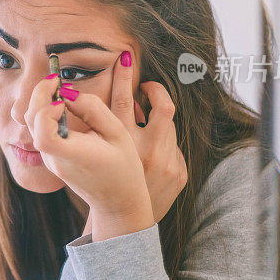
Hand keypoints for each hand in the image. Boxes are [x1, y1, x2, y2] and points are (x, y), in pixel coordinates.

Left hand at [26, 73, 153, 241]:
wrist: (118, 202)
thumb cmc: (123, 168)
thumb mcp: (118, 133)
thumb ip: (92, 109)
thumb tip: (68, 93)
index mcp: (73, 155)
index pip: (43, 133)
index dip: (46, 109)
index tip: (63, 96)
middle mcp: (55, 160)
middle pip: (31, 123)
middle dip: (39, 95)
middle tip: (55, 79)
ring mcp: (49, 161)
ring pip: (31, 125)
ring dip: (40, 102)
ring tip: (58, 88)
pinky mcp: (50, 159)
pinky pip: (39, 130)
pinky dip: (44, 112)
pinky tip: (60, 104)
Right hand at [108, 52, 187, 222]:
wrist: (122, 219)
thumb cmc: (104, 178)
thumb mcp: (99, 150)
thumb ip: (109, 124)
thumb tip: (128, 99)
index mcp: (122, 144)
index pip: (124, 99)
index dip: (125, 76)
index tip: (125, 61)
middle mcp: (148, 152)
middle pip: (161, 105)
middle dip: (155, 88)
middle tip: (148, 84)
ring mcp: (168, 163)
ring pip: (169, 123)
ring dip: (157, 116)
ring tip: (146, 117)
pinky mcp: (180, 173)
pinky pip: (173, 146)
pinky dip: (161, 144)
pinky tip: (151, 154)